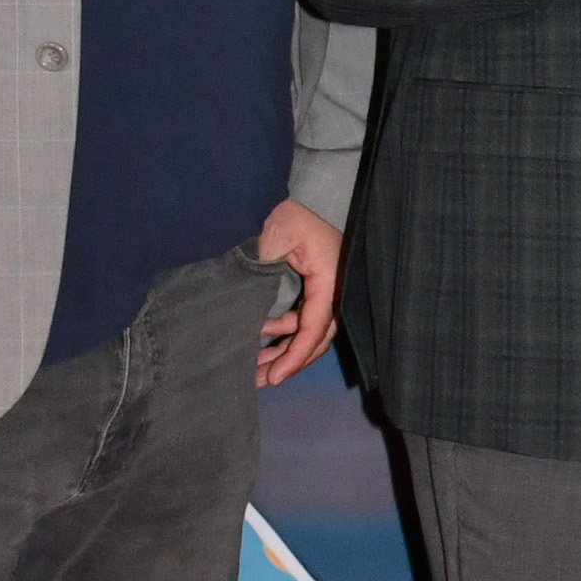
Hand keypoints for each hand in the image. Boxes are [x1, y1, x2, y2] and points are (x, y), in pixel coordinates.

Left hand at [252, 201, 342, 387]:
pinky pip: (302, 322)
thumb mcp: (278, 236)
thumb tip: (247, 303)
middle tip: (261, 380)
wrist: (309, 199)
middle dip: (289, 362)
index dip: (295, 355)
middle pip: (316, 340)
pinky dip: (283, 335)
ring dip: (284, 352)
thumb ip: (264, 268)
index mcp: (329, 283)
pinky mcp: (315, 292)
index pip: (314, 327)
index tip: (275, 375)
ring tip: (256, 369)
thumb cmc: (297, 215)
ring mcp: (325, 294)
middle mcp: (333, 294)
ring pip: (309, 334)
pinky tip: (260, 341)